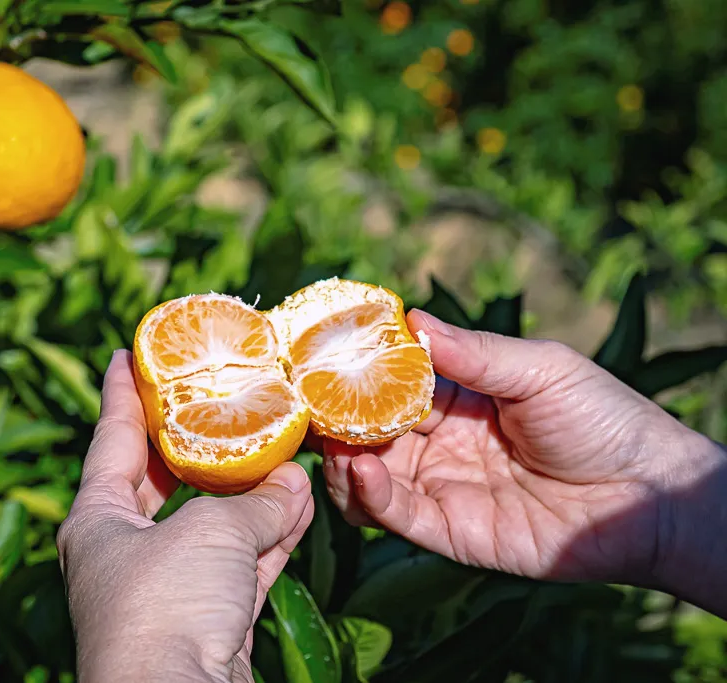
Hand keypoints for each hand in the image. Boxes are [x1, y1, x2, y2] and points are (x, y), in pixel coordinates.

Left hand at [58, 351, 314, 682]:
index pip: (110, 438)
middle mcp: (128, 552)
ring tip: (283, 443)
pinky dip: (274, 536)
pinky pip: (245, 563)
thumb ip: (255, 502)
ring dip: (253, 491)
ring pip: (215, 524)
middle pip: (166, 480)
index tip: (127, 352)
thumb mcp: (209, 534)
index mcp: (98, 520)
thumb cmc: (166, 607)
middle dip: (198, 440)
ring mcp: (170, 589)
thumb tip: (294, 483)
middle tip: (220, 393)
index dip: (122, 393)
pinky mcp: (210, 621)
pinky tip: (304, 503)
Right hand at [321, 310, 726, 611]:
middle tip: (303, 406)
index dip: (353, 373)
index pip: (389, 384)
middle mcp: (439, 443)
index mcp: (458, 399)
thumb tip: (412, 320)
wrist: (650, 496)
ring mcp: (441, 488)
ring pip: (367, 477)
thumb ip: (475, 352)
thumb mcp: (541, 369)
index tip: (314, 358)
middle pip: (367, 431)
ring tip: (332, 443)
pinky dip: (369, 495)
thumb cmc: (604, 419)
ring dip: (340, 460)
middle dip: (332, 419)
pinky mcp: (449, 532)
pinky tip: (362, 470)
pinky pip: (396, 515)